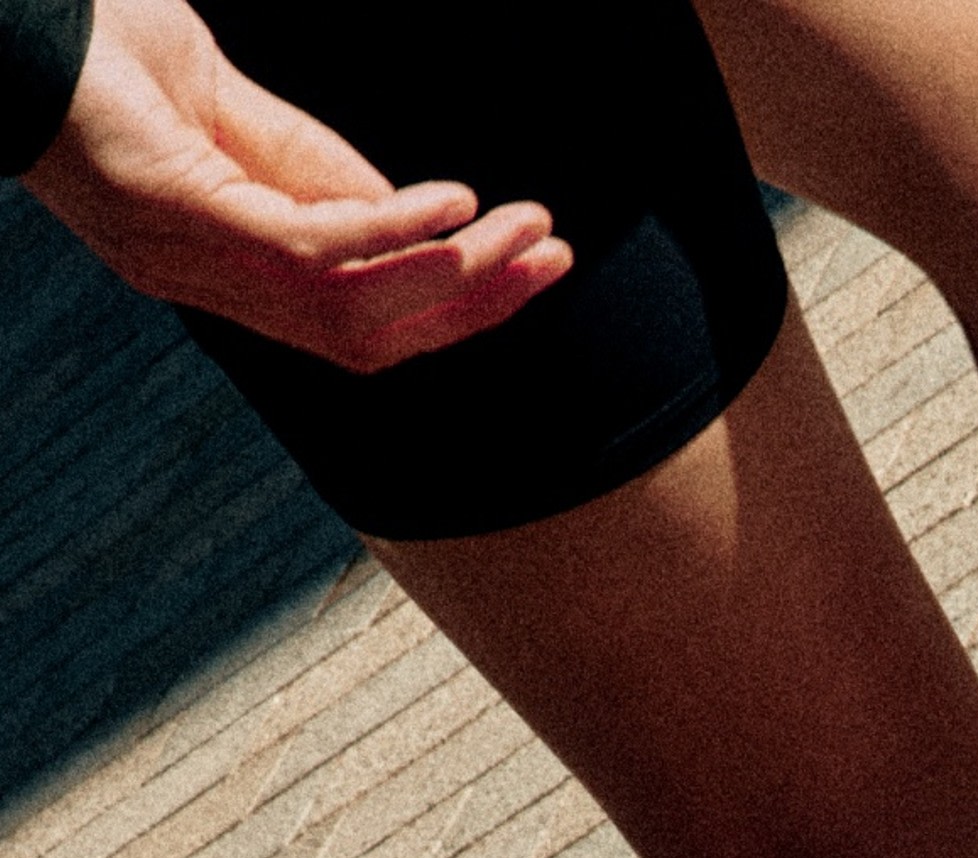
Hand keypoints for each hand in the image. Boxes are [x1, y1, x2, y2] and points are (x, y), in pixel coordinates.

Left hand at [24, 0, 571, 371]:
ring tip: (524, 236)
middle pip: (374, 339)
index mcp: (227, 267)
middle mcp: (214, 285)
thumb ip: (312, 170)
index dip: (452, 303)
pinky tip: (453, 207)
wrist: (11, 28)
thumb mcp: (231, 111)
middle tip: (555, 262)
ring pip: (357, 315)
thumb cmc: (101, 51)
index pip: (360, 320)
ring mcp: (197, 263)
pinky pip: (314, 254)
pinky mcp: (184, 220)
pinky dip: (394, 236)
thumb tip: (409, 219)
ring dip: (455, 278)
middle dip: (474, 305)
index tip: (531, 263)